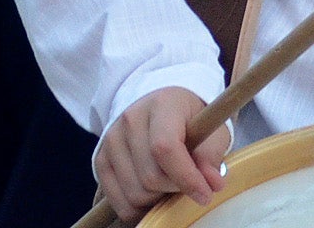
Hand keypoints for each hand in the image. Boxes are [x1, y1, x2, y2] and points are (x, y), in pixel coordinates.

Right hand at [96, 87, 227, 221]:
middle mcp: (130, 119)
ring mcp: (111, 139)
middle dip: (175, 189)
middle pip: (151, 177)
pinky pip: (119, 202)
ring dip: (157, 199)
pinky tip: (153, 196)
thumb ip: (211, 155)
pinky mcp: (101, 159)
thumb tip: (212, 184)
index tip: (205, 195)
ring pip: (135, 193)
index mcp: (161, 105)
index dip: (186, 177)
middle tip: (187, 183)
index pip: (165, 148)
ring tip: (169, 184)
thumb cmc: (189, 119)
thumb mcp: (211, 129)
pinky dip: (139, 209)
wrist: (158, 106)